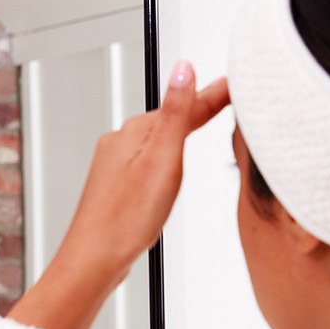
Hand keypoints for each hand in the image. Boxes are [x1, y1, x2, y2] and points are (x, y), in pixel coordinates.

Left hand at [11, 63, 229, 328]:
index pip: (183, 106)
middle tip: (224, 95)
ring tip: (201, 119)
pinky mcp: (116, 188)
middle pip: (169, 119)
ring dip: (179, 131)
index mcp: (134, 132)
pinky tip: (168, 166)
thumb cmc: (124, 219)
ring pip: (157, 141)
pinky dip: (165, 157)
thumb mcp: (162, 159)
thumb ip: (176, 113)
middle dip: (196, 108)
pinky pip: (147, 163)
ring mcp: (115, 166)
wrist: (93, 259)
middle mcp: (121, 144)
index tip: (236, 84)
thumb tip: (183, 68)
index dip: (213, 96)